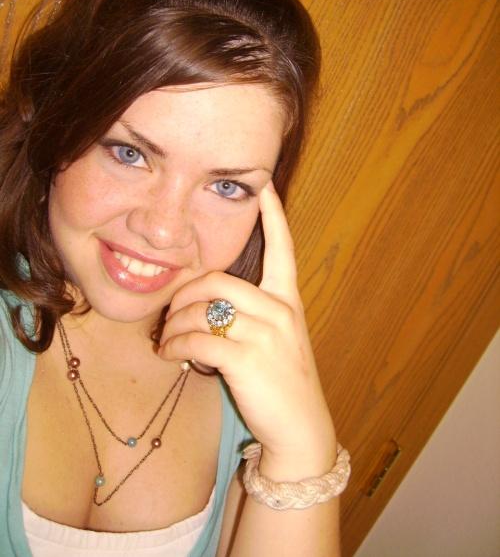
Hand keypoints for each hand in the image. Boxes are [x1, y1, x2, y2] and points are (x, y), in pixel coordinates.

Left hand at [158, 181, 335, 476]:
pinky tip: (169, 355)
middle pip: (217, 280)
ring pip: (202, 310)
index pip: (283, 247)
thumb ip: (251, 314)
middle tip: (169, 314)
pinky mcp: (248, 359)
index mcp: (287, 299)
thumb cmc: (282, 382)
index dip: (273, 214)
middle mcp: (280, 309)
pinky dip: (175, 346)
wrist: (300, 429)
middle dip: (183, 295)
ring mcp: (266, 333)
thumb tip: (202, 304)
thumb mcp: (277, 339)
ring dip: (174, 325)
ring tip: (167, 339)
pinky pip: (197, 340)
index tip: (264, 184)